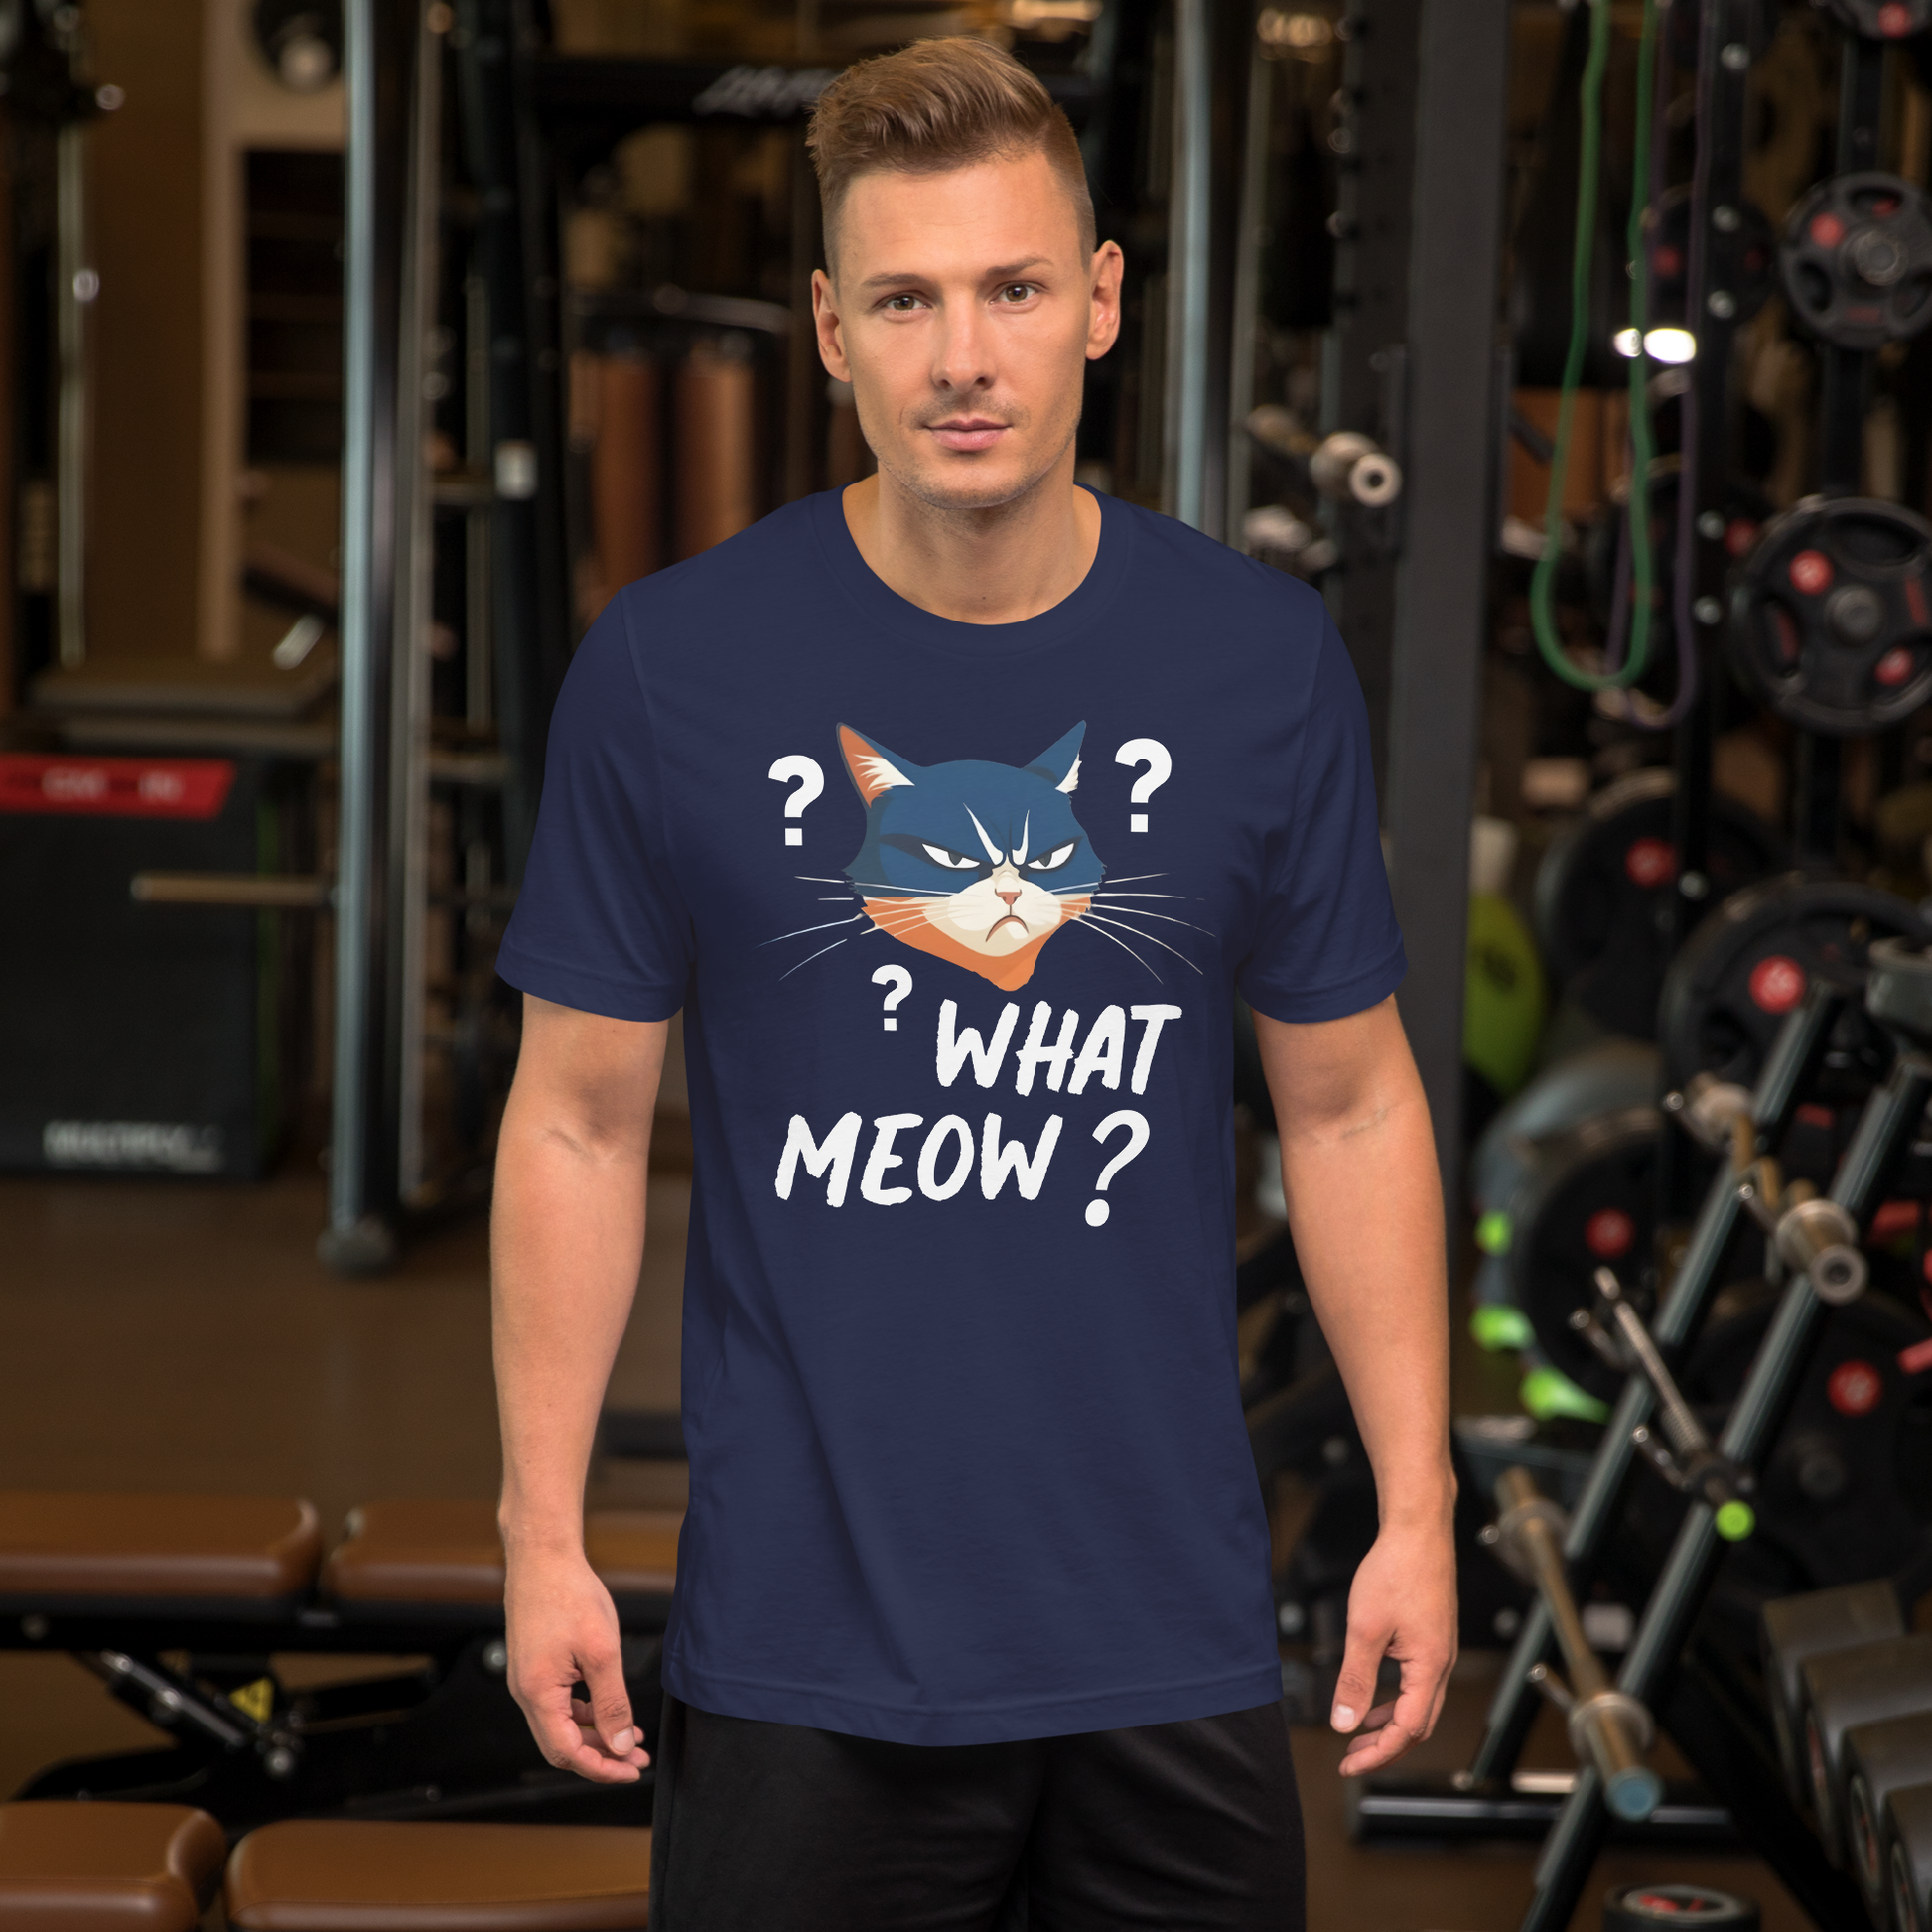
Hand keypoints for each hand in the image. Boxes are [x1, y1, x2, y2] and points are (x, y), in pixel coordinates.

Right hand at [504, 1542, 648, 1782]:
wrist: (544, 1556)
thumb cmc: (569, 1595)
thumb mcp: (601, 1652)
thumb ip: (612, 1703)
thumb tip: (620, 1745)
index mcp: (537, 1694)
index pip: (567, 1752)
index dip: (601, 1768)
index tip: (630, 1770)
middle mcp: (526, 1693)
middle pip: (562, 1745)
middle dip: (601, 1755)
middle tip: (636, 1757)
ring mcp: (528, 1679)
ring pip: (561, 1725)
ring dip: (595, 1734)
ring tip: (631, 1735)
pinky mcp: (535, 1666)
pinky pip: (558, 1704)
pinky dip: (585, 1712)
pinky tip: (609, 1709)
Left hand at [1330, 1517, 1457, 1776]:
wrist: (1418, 1530)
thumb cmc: (1396, 1570)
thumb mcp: (1365, 1629)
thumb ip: (1355, 1679)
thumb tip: (1344, 1722)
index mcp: (1429, 1667)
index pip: (1407, 1730)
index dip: (1377, 1753)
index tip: (1349, 1764)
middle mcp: (1441, 1664)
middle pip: (1418, 1725)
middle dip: (1385, 1747)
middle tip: (1351, 1757)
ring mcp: (1440, 1650)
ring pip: (1419, 1705)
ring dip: (1389, 1724)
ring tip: (1359, 1733)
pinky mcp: (1433, 1637)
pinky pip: (1417, 1683)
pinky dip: (1395, 1698)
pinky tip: (1374, 1694)